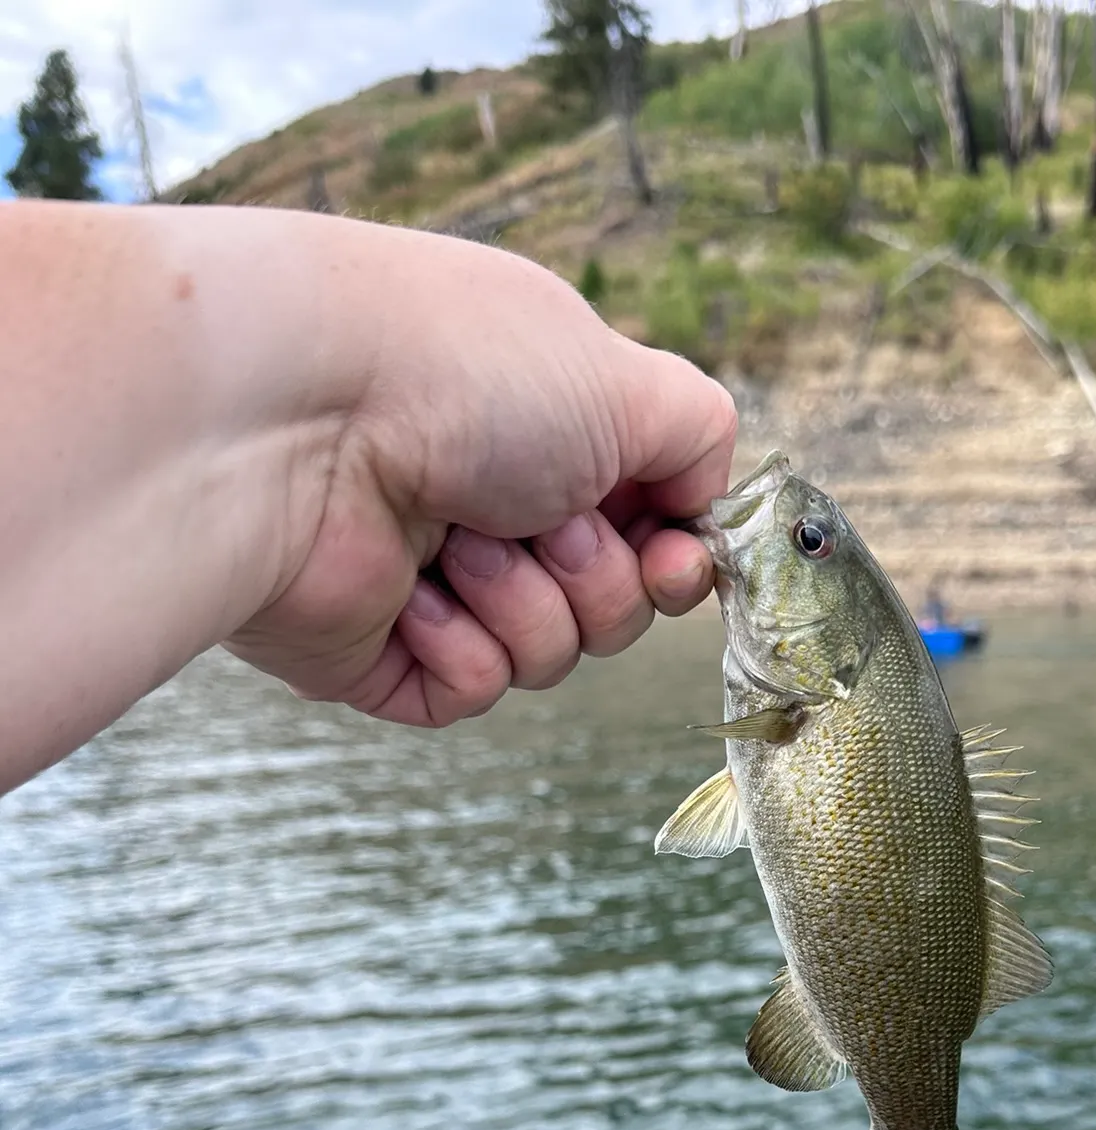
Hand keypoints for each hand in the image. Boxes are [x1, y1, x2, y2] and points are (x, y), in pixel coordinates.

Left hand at [225, 233, 736, 726]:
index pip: (653, 531)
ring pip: (553, 654)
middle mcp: (497, 504)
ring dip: (526, 600)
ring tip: (457, 541)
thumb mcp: (628, 380)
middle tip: (539, 517)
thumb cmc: (461, 374)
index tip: (674, 558)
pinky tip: (412, 592)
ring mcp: (439, 582)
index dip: (677, 561)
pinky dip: (459, 645)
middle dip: (598, 574)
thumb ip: (702, 436)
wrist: (295, 420)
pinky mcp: (384, 654)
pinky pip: (474, 691)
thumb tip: (701, 510)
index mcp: (550, 435)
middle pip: (617, 605)